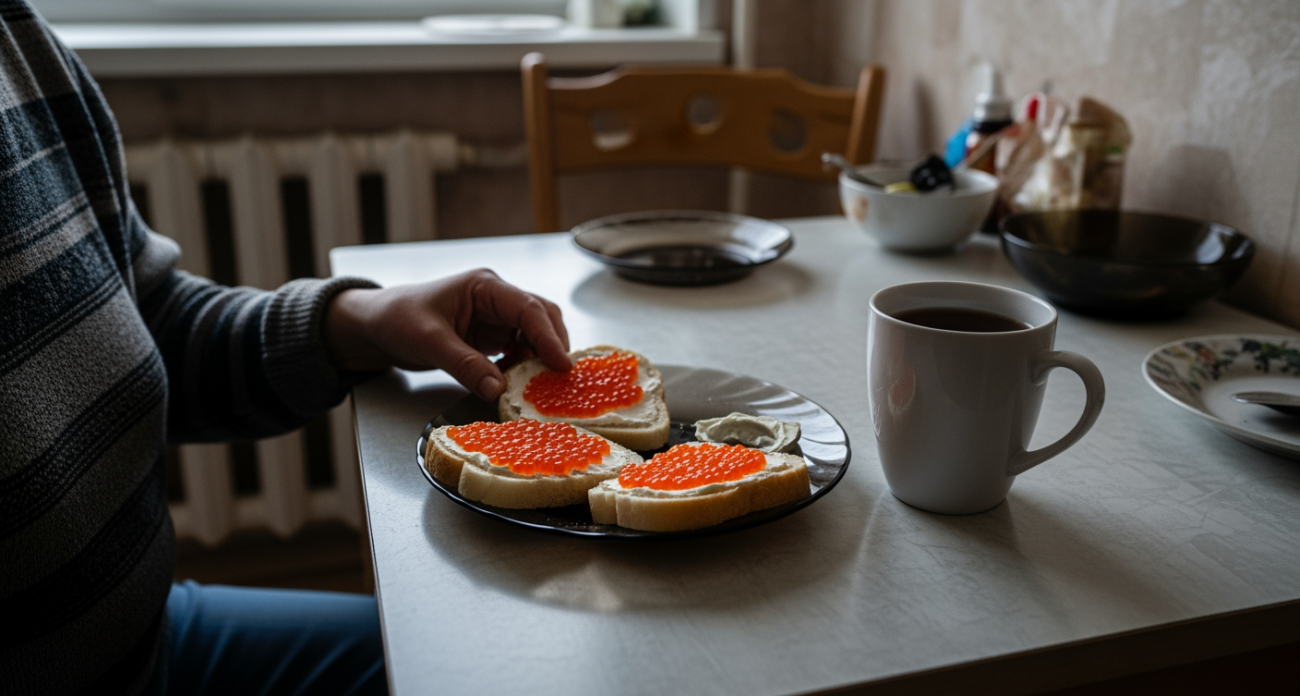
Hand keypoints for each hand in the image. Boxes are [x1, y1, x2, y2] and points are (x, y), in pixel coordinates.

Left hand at [324, 269, 570, 399]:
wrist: (376, 325)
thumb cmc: (397, 318)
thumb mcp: (429, 341)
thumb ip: (464, 364)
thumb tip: (497, 389)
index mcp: (484, 286)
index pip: (528, 308)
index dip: (548, 336)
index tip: (560, 364)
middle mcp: (496, 299)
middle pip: (541, 317)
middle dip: (553, 345)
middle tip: (561, 377)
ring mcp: (495, 318)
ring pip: (534, 335)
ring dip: (541, 357)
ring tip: (547, 383)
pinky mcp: (490, 337)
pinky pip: (519, 350)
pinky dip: (526, 366)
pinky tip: (524, 382)